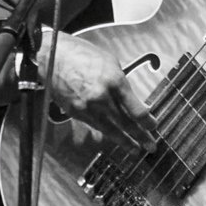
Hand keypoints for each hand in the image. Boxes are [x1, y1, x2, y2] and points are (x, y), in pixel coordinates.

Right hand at [39, 29, 157, 156]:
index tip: (153, 126)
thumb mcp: (110, 63)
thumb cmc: (82, 54)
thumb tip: (129, 100)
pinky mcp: (76, 113)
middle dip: (141, 137)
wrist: (52, 56)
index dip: (147, 121)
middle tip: (151, 147)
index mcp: (115, 81)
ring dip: (125, 142)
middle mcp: (103, 97)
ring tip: (135, 150)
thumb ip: (120, 83)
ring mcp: (88, 107)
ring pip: (111, 130)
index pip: (137, 109)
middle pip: (126, 123)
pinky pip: (94, 126)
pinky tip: (113, 138)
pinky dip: (105, 134)